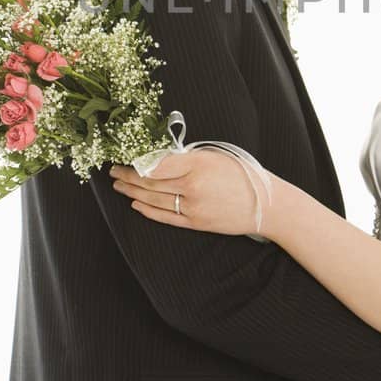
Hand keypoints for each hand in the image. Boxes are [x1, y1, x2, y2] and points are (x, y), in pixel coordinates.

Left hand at [109, 149, 263, 235]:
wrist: (266, 205)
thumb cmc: (243, 174)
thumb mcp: (217, 156)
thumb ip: (188, 157)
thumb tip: (160, 157)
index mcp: (198, 164)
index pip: (157, 163)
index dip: (136, 161)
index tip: (124, 157)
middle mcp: (193, 187)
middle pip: (151, 181)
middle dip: (128, 176)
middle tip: (113, 171)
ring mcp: (194, 208)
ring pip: (154, 199)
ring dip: (132, 192)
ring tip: (119, 186)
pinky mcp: (196, 223)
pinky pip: (165, 217)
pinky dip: (148, 210)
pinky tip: (136, 204)